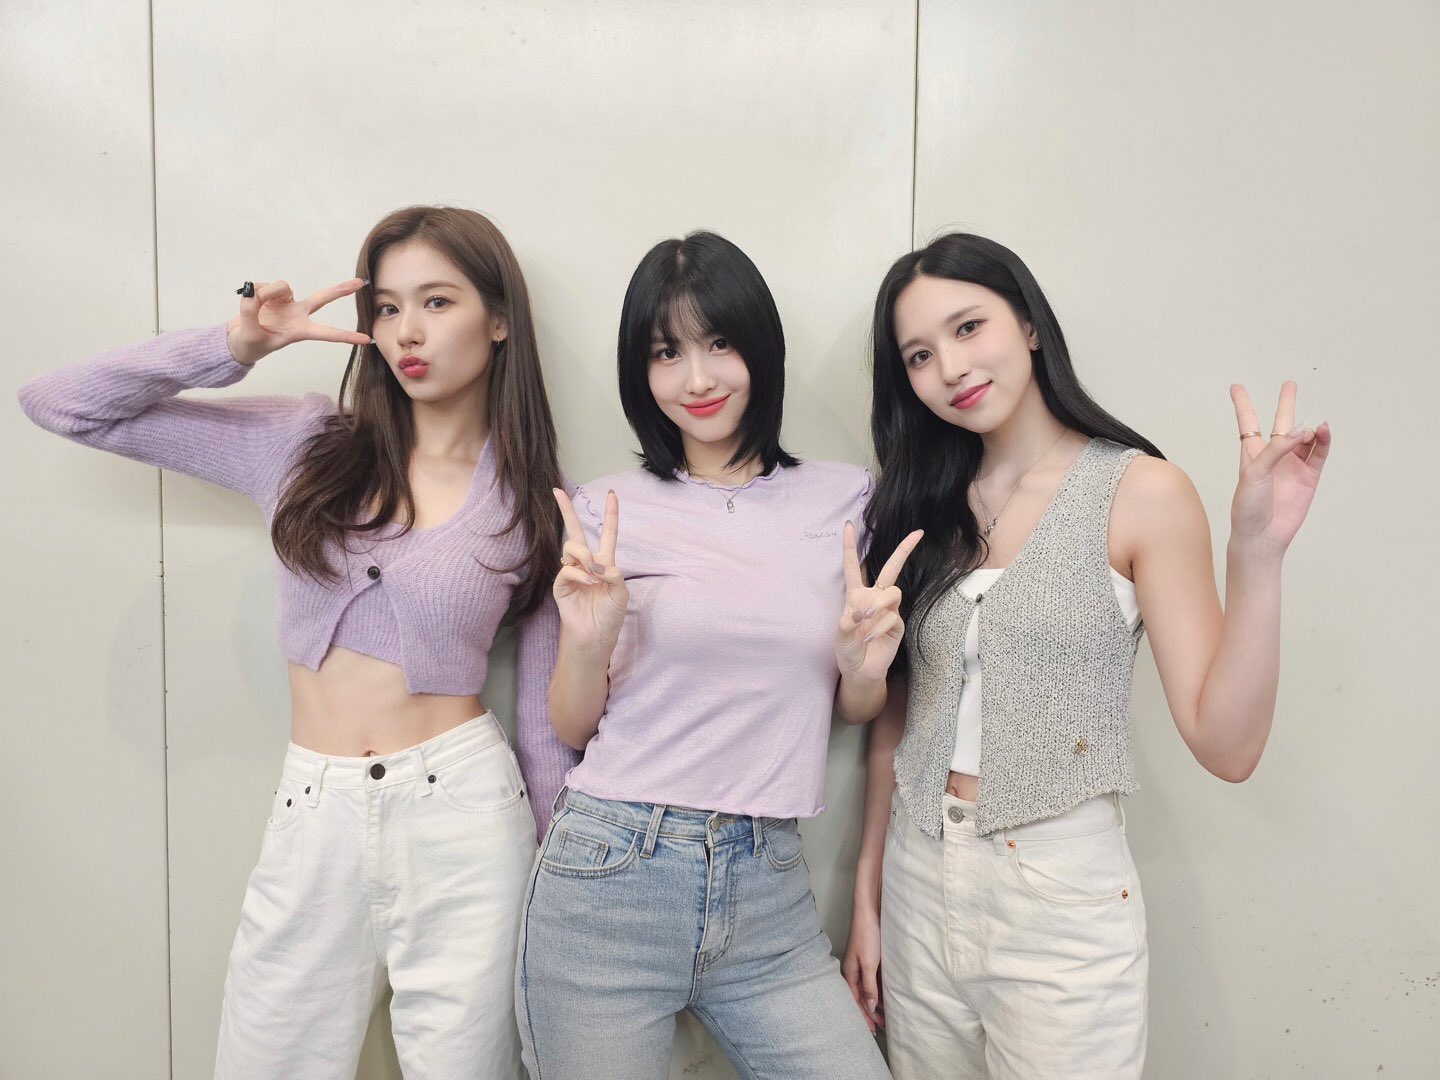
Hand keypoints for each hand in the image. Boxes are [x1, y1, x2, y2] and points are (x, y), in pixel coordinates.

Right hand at [226, 277, 370, 365]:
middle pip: (322, 298)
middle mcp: (297, 314)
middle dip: (341, 290)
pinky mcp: (271, 294)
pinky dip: (252, 291)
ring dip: (265, 292)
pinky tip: (247, 299)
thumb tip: (253, 292)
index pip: (326, 333)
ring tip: (251, 304)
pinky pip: (262, 285)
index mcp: (299, 331)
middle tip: (361, 282)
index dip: (346, 336)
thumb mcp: (250, 335)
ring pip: (282, 286)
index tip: (367, 340)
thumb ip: (250, 312)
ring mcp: (285, 303)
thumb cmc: (248, 345)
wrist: (235, 341)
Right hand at [552, 488, 628, 653]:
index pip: (607, 533)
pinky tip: (589, 583)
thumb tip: (596, 563)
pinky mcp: (561, 584)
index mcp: (605, 562)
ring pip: (572, 547)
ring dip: (585, 556)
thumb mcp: (621, 592)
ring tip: (594, 575)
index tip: (611, 494)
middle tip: (557, 491)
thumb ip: (614, 573)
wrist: (596, 636)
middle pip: (575, 531)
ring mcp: (572, 572)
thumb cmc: (610, 615)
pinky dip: (580, 574)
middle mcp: (586, 564)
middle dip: (566, 510)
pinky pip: (567, 568)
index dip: (610, 514)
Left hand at [835, 523, 922, 682]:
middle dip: (904, 550)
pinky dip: (878, 628)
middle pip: (891, 568)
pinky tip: (869, 639)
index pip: (852, 566)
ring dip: (879, 604)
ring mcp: (888, 610)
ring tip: (867, 619)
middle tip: (917, 533)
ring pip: (893, 591)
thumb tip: (860, 612)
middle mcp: (874, 598)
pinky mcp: (897, 624)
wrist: (860, 671)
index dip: (850, 546)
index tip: (849, 525)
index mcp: (856, 595)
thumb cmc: (848, 649)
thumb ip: (846, 623)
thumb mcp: (839, 636)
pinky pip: (892, 617)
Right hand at [842, 905, 885, 1033]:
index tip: (874, 1030)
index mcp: (849, 973)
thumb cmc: (867, 934)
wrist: (871, 911)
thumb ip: (869, 986)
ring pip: (870, 990)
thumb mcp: (869, 964)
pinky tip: (889, 997)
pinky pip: (876, 980)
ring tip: (888, 1016)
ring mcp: (864, 965)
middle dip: (872, 1013)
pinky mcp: (873, 960)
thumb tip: (870, 1006)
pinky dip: (882, 990)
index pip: (856, 1001)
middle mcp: (855, 971)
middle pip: (862, 997)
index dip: (865, 1017)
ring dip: (878, 1003)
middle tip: (883, 1027)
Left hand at [1229, 382, 1330, 555]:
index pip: (1247, 422)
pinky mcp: (1309, 477)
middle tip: (1290, 384)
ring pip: (1304, 438)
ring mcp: (1292, 465)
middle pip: (1281, 423)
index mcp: (1252, 453)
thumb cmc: (1248, 506)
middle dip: (1286, 403)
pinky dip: (1322, 441)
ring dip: (1308, 429)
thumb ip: (1276, 450)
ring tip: (1311, 428)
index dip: (1242, 404)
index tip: (1235, 386)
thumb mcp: (1254, 473)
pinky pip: (1319, 454)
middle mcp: (1273, 456)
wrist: (1262, 535)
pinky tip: (1323, 431)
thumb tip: (1302, 430)